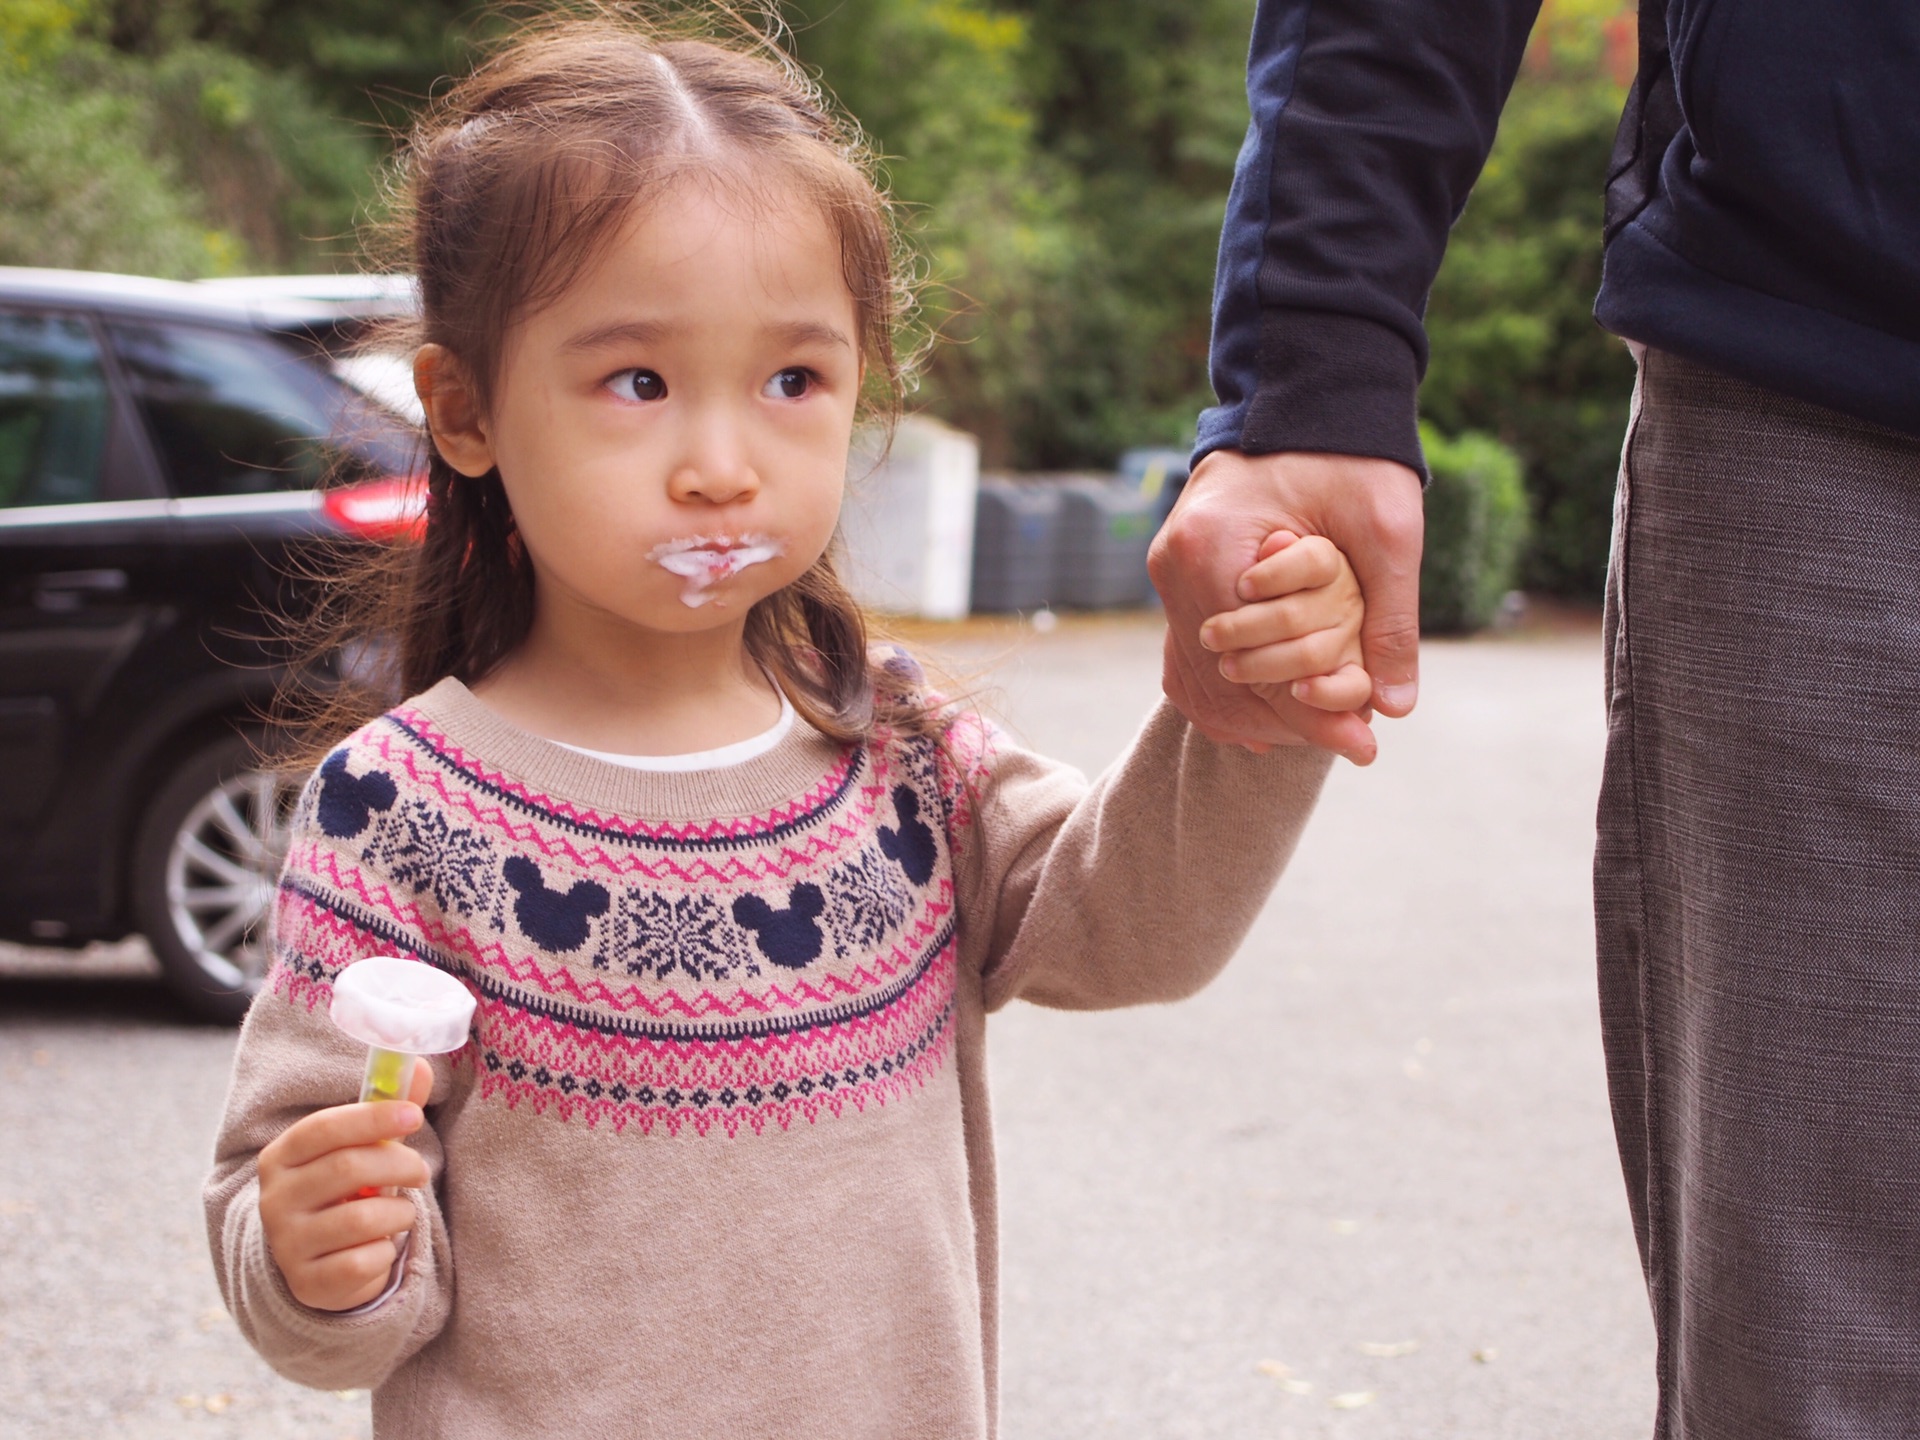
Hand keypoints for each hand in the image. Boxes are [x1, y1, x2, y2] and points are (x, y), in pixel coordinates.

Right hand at [258, 1058, 432, 1311]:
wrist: (318, 1260)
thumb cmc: (346, 1190)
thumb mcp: (361, 1147)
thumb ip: (389, 1108)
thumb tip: (419, 1065)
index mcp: (281, 1156)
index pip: (323, 1126)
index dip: (373, 1117)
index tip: (414, 1116)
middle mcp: (274, 1199)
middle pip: (347, 1167)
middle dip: (399, 1164)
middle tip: (421, 1170)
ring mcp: (286, 1244)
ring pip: (361, 1218)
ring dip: (399, 1212)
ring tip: (401, 1212)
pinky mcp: (306, 1283)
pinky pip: (363, 1262)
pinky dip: (386, 1252)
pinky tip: (380, 1247)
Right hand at [1149, 449, 1423, 759]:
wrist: (1310, 396)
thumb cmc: (1350, 454)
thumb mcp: (1386, 530)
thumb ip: (1390, 619)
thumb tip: (1395, 708)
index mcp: (1213, 549)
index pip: (1254, 664)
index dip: (1309, 713)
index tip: (1362, 745)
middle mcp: (1173, 565)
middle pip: (1219, 681)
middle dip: (1283, 720)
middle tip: (1348, 742)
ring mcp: (1166, 570)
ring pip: (1195, 677)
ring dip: (1251, 714)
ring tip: (1312, 737)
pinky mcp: (1175, 572)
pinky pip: (1185, 654)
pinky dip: (1221, 692)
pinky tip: (1265, 720)